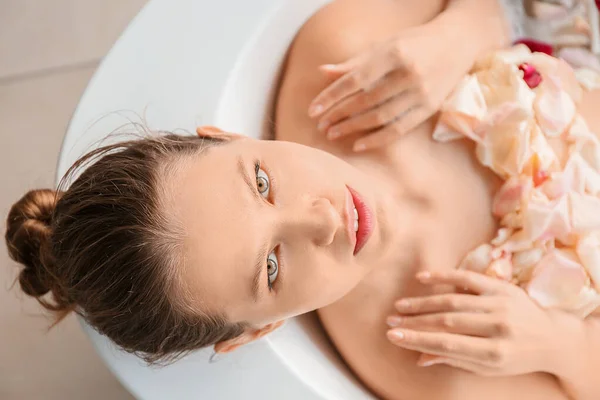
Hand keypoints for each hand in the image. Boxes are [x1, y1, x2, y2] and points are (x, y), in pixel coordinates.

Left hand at [308, 21, 474, 151]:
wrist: (458, 42)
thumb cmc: (415, 42)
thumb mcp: (385, 44)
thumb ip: (354, 62)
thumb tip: (323, 72)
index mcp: (394, 53)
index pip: (355, 80)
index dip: (331, 96)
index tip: (313, 109)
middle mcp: (408, 74)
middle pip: (365, 101)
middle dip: (339, 115)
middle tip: (320, 125)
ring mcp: (421, 93)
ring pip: (379, 117)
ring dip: (352, 128)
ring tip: (333, 134)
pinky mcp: (429, 109)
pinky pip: (398, 129)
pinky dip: (376, 139)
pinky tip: (358, 145)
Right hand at [386, 270, 559, 376]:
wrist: (553, 338)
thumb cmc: (516, 357)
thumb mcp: (488, 367)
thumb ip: (454, 360)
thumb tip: (419, 358)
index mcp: (495, 353)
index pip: (448, 345)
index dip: (418, 339)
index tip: (393, 336)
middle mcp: (498, 327)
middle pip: (447, 322)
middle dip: (415, 321)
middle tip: (391, 320)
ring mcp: (501, 304)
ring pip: (453, 300)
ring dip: (423, 303)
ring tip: (400, 306)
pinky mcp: (501, 286)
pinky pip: (468, 278)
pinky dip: (444, 276)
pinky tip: (422, 279)